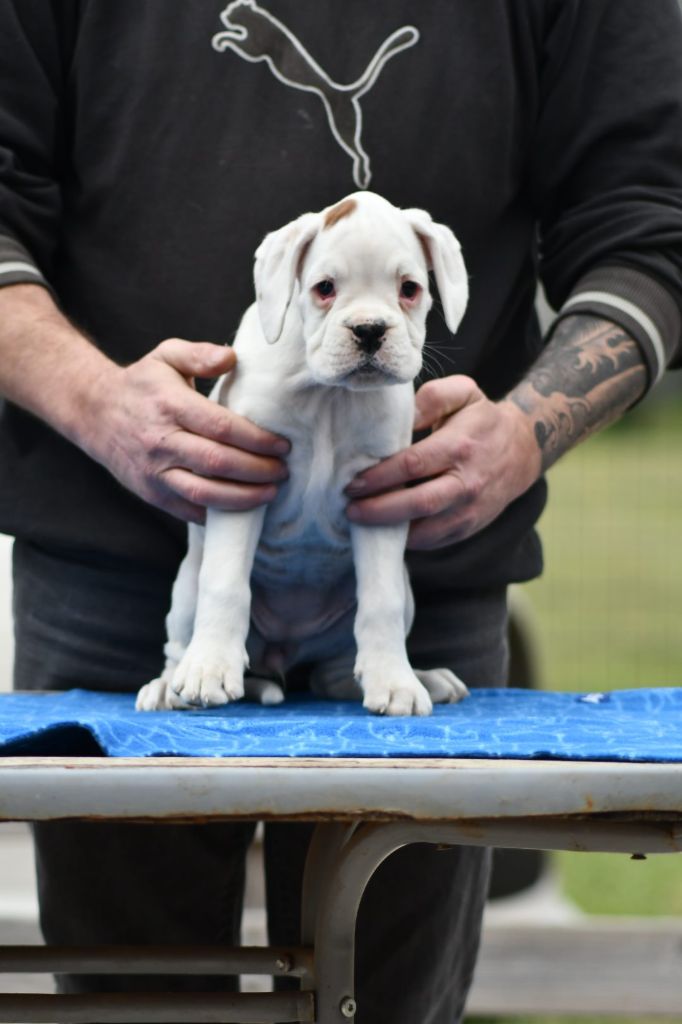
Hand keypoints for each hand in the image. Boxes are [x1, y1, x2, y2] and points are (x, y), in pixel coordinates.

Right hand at [81, 339, 289, 522]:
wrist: (95, 413)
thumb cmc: (142, 384)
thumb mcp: (166, 355)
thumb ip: (200, 354)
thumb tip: (232, 357)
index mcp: (170, 405)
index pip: (221, 427)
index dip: (257, 440)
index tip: (282, 445)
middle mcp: (160, 441)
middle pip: (218, 463)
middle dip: (258, 470)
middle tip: (282, 471)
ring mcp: (154, 471)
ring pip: (205, 494)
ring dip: (244, 498)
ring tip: (270, 493)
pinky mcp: (151, 492)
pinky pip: (189, 511)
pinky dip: (219, 514)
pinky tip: (242, 507)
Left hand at [345, 375, 540, 548]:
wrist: (522, 451)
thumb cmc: (482, 419)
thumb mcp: (463, 392)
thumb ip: (430, 398)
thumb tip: (400, 419)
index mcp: (460, 447)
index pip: (413, 465)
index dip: (379, 477)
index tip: (353, 482)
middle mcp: (466, 483)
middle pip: (417, 504)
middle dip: (378, 510)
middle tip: (349, 509)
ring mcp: (469, 512)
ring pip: (424, 532)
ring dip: (389, 531)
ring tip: (360, 523)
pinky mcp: (467, 529)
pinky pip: (432, 542)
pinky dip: (405, 540)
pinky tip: (383, 530)